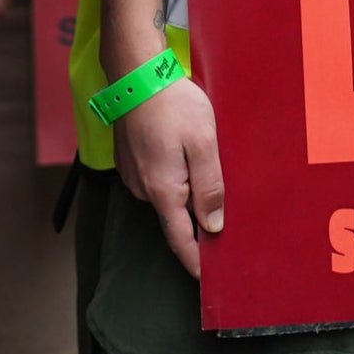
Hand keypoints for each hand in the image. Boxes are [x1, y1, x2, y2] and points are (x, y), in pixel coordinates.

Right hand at [114, 74, 225, 274]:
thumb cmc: (173, 104)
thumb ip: (209, 187)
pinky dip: (172, 175)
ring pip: (166, 195)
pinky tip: (184, 155)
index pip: (180, 240)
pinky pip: (156, 178)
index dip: (195, 263)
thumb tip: (213, 227)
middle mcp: (143, 189)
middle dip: (196, 221)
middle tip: (224, 219)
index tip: (208, 281)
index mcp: (163, 191)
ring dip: (185, 192)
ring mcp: (133, 174)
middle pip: (175, 217)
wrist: (135, 72)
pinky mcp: (130, 159)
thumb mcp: (204, 143)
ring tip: (206, 174)